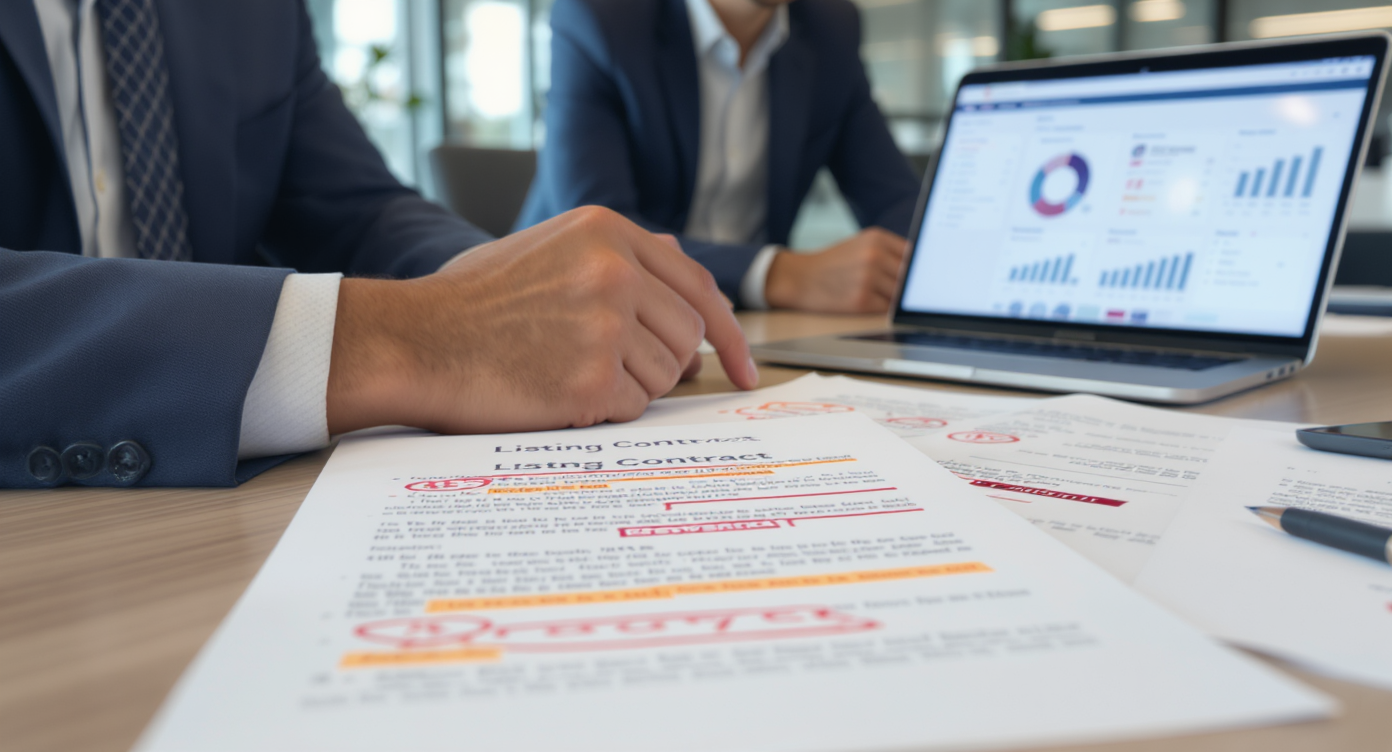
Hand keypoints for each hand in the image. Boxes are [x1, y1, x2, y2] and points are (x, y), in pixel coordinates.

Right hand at [325, 207, 757, 434]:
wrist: (414, 340)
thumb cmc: (473, 303)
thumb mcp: (547, 249)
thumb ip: (616, 253)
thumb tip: (683, 260)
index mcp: (607, 232)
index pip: (697, 286)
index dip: (728, 334)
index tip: (746, 369)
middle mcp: (614, 271)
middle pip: (686, 337)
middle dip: (663, 363)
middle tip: (611, 370)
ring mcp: (604, 325)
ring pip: (664, 377)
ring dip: (628, 386)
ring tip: (564, 368)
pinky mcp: (589, 379)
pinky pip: (633, 408)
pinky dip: (604, 410)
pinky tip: (557, 391)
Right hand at [763, 227, 907, 312]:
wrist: (800, 278)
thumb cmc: (833, 264)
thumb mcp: (861, 245)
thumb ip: (889, 253)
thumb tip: (920, 270)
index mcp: (877, 238)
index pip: (913, 255)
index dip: (917, 269)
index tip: (920, 278)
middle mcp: (874, 256)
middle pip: (909, 277)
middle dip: (906, 287)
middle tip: (901, 292)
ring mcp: (867, 279)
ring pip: (899, 295)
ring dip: (893, 300)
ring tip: (877, 295)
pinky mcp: (860, 301)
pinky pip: (886, 309)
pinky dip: (882, 309)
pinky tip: (869, 303)